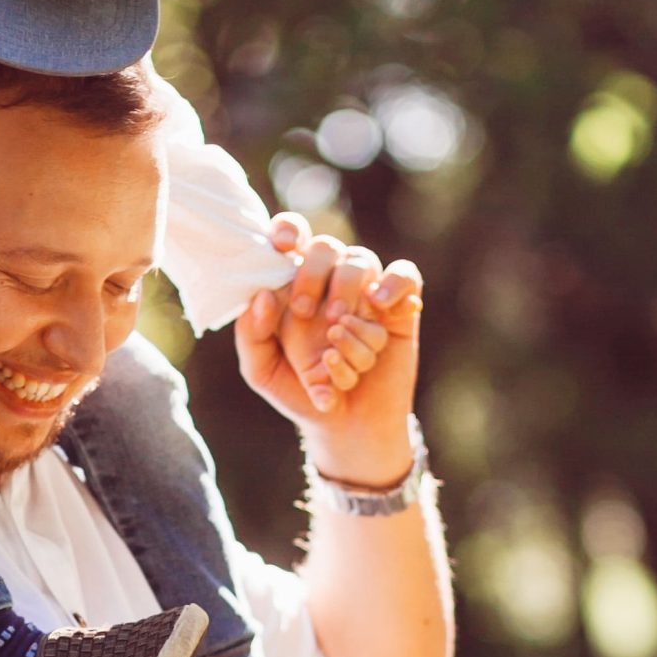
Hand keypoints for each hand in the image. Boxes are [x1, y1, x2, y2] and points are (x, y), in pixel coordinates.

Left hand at [238, 214, 422, 484]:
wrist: (345, 426)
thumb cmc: (301, 394)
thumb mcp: (262, 371)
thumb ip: (252, 335)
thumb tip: (262, 296)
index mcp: (295, 285)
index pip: (293, 238)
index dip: (288, 230)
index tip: (282, 245)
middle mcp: (331, 281)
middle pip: (326, 246)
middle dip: (313, 274)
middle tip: (305, 311)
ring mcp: (366, 292)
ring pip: (362, 262)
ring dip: (347, 293)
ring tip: (337, 331)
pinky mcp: (400, 306)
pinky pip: (405, 275)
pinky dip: (392, 284)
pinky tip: (378, 306)